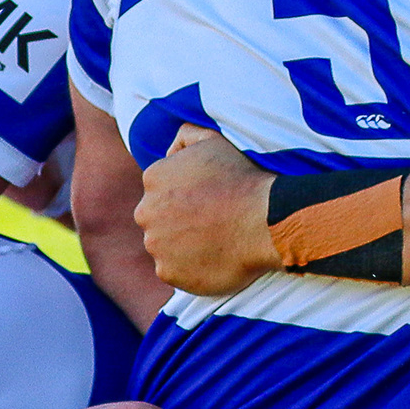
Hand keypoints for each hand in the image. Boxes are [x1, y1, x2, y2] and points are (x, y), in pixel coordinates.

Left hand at [137, 130, 278, 296]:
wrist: (264, 219)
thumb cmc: (242, 178)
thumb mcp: (212, 139)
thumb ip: (185, 136)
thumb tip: (170, 149)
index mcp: (152, 178)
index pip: (160, 192)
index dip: (184, 199)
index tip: (206, 203)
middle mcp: (145, 212)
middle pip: (157, 220)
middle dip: (177, 223)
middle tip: (210, 225)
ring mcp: (155, 245)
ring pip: (164, 247)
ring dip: (182, 247)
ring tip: (214, 243)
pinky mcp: (168, 272)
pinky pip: (174, 272)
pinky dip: (190, 270)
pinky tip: (213, 260)